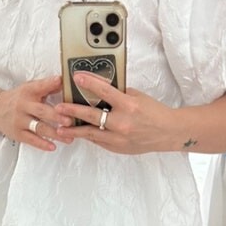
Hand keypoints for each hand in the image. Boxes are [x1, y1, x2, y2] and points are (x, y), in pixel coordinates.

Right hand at [0, 76, 67, 150]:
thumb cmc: (19, 99)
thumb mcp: (30, 89)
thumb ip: (47, 87)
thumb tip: (65, 82)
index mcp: (28, 91)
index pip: (39, 86)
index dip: (50, 83)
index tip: (61, 81)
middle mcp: (23, 105)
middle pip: (41, 111)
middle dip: (56, 116)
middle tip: (70, 120)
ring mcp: (20, 120)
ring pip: (39, 128)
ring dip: (54, 133)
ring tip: (69, 137)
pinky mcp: (18, 133)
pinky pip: (31, 140)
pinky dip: (42, 144)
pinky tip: (53, 147)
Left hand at [53, 72, 180, 153]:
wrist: (167, 133)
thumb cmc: (154, 112)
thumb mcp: (137, 97)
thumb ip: (118, 94)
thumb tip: (99, 89)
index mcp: (129, 106)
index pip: (104, 91)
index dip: (89, 83)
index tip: (76, 77)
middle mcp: (122, 123)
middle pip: (92, 116)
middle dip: (72, 111)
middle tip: (58, 108)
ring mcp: (119, 138)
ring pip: (90, 134)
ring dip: (74, 130)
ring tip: (59, 127)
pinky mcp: (117, 148)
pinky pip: (98, 141)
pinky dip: (89, 135)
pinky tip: (78, 132)